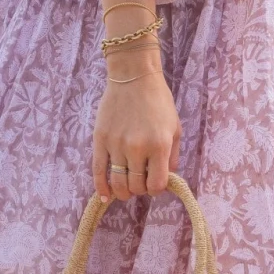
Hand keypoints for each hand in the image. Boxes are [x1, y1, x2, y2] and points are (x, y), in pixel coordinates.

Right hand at [93, 49, 181, 200]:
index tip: (155, 182)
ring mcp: (116, 145)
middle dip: (140, 188)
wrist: (133, 77)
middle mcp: (137, 148)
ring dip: (123, 190)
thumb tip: (165, 180)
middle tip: (141, 180)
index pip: (156, 185)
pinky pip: (98, 171)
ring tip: (125, 189)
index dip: (156, 188)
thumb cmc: (158, 102)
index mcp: (159, 145)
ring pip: (118, 182)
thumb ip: (172, 157)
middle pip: (136, 186)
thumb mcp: (175, 128)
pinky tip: (105, 195)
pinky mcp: (100, 140)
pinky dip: (101, 187)